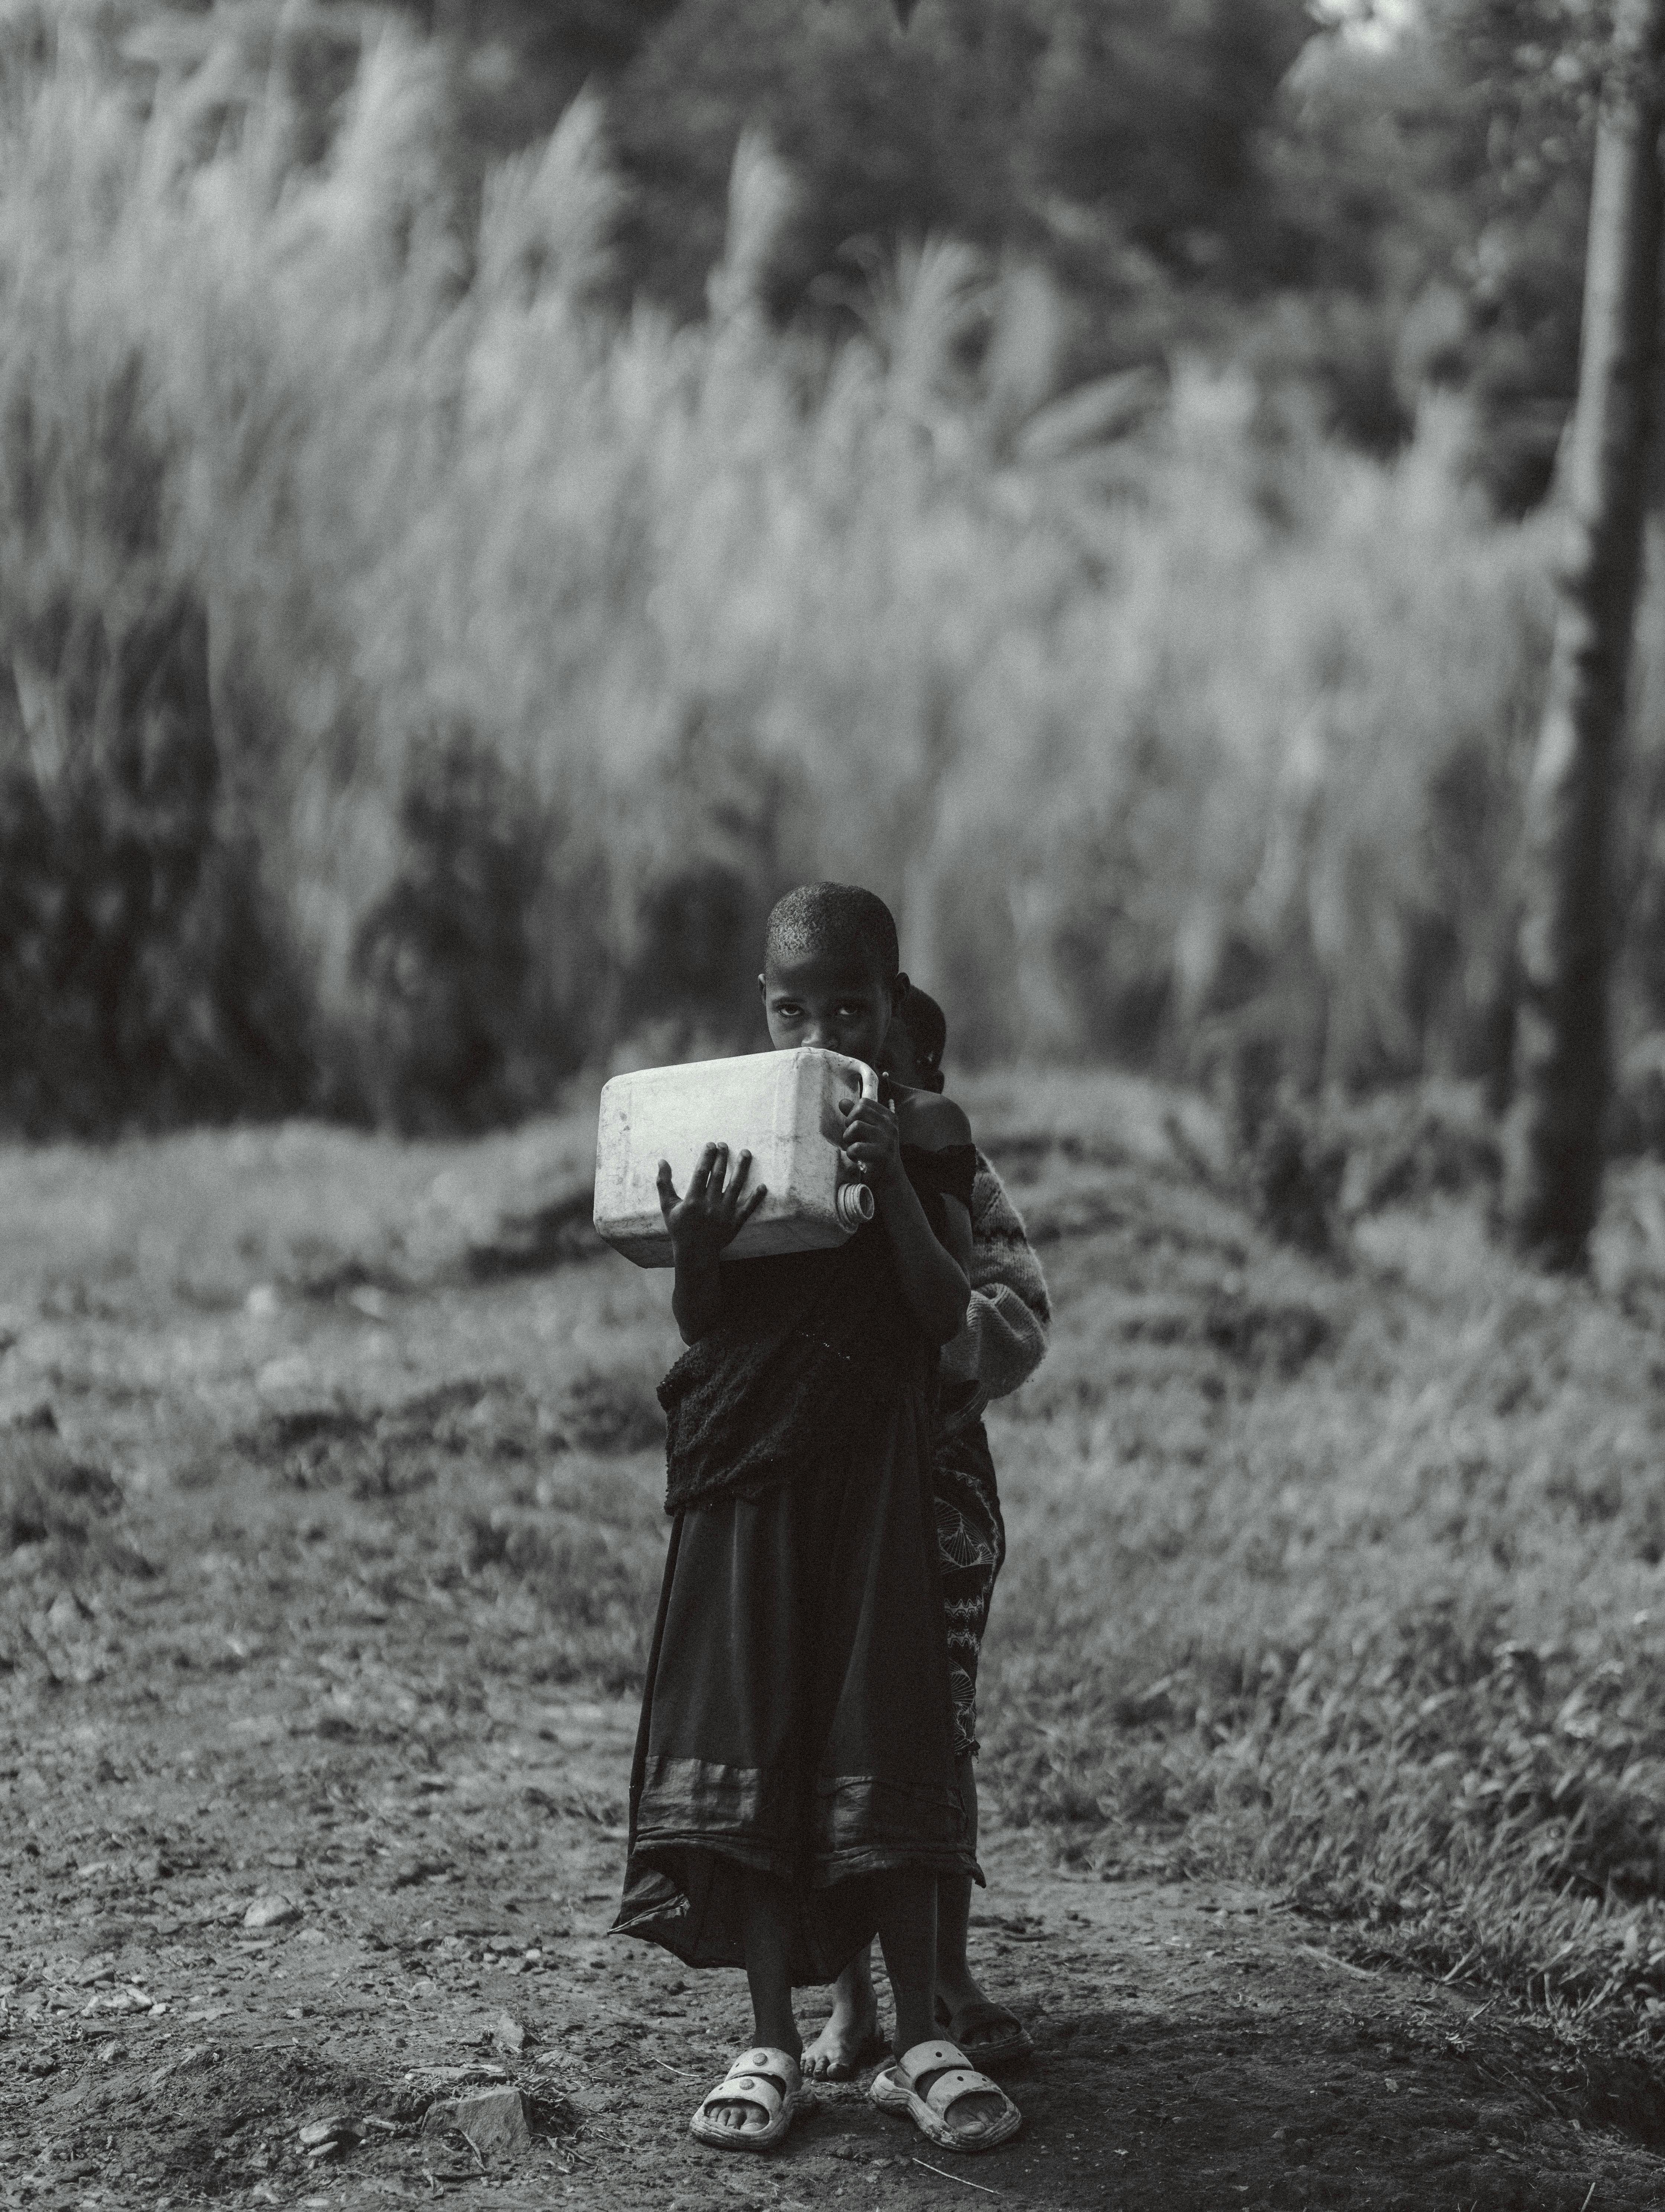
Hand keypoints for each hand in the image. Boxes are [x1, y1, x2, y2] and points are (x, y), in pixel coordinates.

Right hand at [657, 1143, 766, 1267]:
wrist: (695, 1253)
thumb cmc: (680, 1227)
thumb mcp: (668, 1206)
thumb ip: (664, 1183)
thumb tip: (661, 1161)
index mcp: (693, 1201)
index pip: (701, 1172)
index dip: (707, 1157)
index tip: (711, 1144)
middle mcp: (709, 1206)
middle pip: (718, 1176)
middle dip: (722, 1158)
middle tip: (725, 1145)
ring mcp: (724, 1214)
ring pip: (736, 1187)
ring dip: (742, 1168)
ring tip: (746, 1153)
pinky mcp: (735, 1223)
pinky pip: (748, 1209)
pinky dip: (756, 1198)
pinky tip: (763, 1186)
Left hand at [839, 1094, 900, 1195]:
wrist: (889, 1179)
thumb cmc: (875, 1152)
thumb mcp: (867, 1131)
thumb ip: (855, 1116)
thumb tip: (842, 1102)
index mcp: (889, 1117)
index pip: (864, 1103)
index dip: (853, 1113)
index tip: (855, 1127)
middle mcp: (890, 1125)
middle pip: (859, 1110)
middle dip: (849, 1123)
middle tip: (852, 1137)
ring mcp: (887, 1139)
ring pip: (856, 1126)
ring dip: (848, 1139)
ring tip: (854, 1148)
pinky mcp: (882, 1154)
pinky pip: (855, 1147)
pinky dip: (850, 1154)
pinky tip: (857, 1158)